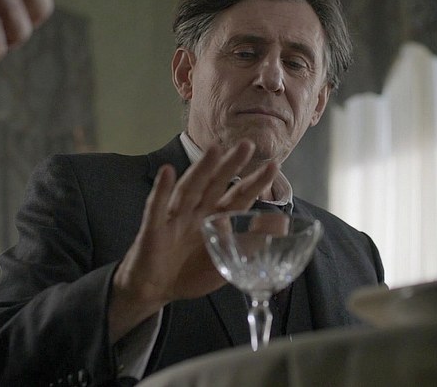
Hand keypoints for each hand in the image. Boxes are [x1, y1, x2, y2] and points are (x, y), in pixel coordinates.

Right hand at [108, 141, 278, 341]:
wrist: (155, 290)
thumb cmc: (191, 274)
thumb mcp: (227, 263)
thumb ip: (251, 244)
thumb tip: (281, 224)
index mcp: (217, 220)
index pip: (239, 197)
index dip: (255, 182)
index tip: (274, 165)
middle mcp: (198, 213)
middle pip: (216, 185)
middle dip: (231, 165)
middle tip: (247, 145)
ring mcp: (176, 219)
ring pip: (190, 189)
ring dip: (201, 170)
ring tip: (214, 150)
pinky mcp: (154, 230)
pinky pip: (156, 208)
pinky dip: (161, 190)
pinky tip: (167, 172)